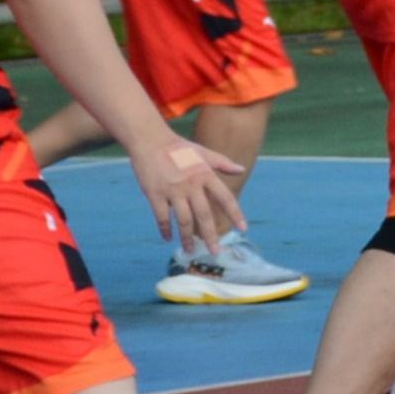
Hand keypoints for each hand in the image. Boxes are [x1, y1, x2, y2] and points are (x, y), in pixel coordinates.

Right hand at [132, 133, 245, 257]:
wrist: (151, 141)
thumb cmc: (179, 148)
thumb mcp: (204, 153)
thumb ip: (223, 163)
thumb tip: (241, 169)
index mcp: (206, 175)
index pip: (225, 198)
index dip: (235, 214)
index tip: (243, 228)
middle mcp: (191, 185)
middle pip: (203, 215)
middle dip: (210, 235)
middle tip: (215, 252)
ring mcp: (173, 191)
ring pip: (183, 220)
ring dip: (187, 237)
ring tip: (191, 250)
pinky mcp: (155, 194)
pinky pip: (162, 217)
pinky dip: (165, 229)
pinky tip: (168, 238)